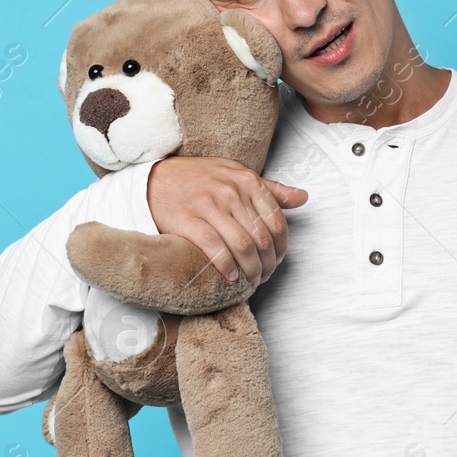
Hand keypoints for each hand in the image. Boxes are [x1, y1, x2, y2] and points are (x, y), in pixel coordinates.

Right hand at [147, 157, 308, 286]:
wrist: (153, 179)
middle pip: (262, 238)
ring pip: (243, 246)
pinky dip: (227, 267)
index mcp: (246, 180)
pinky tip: (231, 277)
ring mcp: (208, 205)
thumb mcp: (236, 174)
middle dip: (267, 265)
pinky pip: (215, 249)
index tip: (277, 261)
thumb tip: (303, 198)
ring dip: (251, 271)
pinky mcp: (187, 221)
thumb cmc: (198, 178)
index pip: (277, 221)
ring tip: (250, 282)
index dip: (281, 248)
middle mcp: (230, 191)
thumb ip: (271, 189)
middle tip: (264, 277)